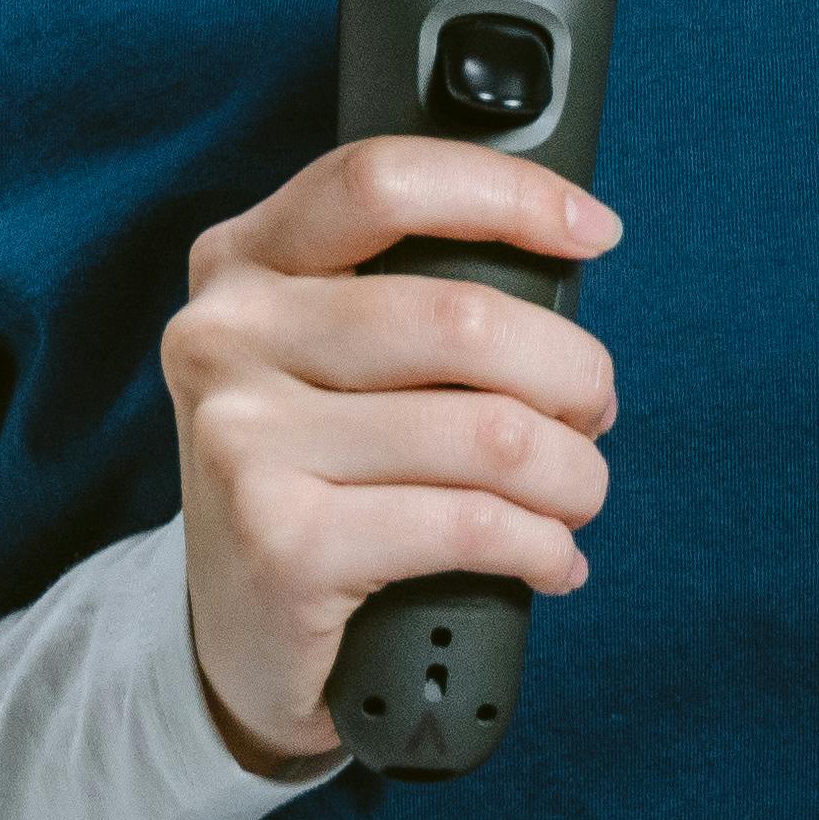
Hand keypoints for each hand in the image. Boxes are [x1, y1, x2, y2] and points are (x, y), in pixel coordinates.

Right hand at [160, 138, 623, 772]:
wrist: (242, 638)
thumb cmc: (318, 476)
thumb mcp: (327, 362)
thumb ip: (410, 297)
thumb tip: (566, 265)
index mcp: (242, 262)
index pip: (384, 182)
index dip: (508, 195)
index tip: (593, 233)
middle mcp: (225, 336)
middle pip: (461, 318)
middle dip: (570, 371)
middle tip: (593, 411)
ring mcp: (243, 440)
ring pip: (486, 431)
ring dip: (571, 473)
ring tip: (579, 493)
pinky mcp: (280, 543)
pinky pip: (468, 524)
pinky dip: (540, 545)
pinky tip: (550, 559)